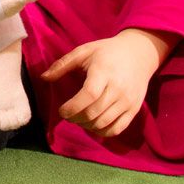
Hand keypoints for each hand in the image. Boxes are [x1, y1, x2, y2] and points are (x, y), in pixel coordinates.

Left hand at [42, 27, 173, 137]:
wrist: (140, 53)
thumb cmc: (107, 51)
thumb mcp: (84, 51)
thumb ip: (63, 64)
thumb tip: (43, 77)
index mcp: (103, 72)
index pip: (88, 95)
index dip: (72, 107)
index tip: (61, 111)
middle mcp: (117, 88)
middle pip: (93, 113)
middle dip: (75, 118)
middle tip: (68, 115)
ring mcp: (127, 100)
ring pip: (103, 123)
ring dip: (86, 126)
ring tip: (79, 119)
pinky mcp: (134, 109)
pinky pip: (117, 128)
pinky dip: (102, 132)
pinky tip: (93, 125)